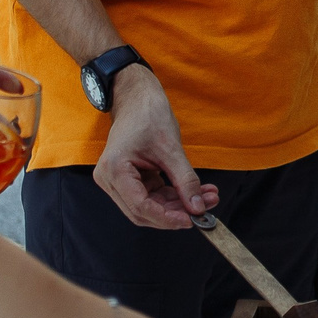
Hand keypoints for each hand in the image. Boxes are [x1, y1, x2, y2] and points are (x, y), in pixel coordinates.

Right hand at [92, 67, 217, 228]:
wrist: (137, 98)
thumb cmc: (148, 114)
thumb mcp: (171, 148)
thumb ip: (185, 179)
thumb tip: (198, 206)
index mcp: (114, 170)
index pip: (140, 207)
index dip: (167, 217)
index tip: (192, 219)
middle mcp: (110, 180)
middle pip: (144, 211)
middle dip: (176, 212)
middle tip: (206, 207)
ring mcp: (118, 181)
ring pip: (149, 206)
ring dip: (178, 205)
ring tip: (207, 197)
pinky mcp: (129, 180)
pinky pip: (151, 196)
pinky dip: (173, 196)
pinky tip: (196, 192)